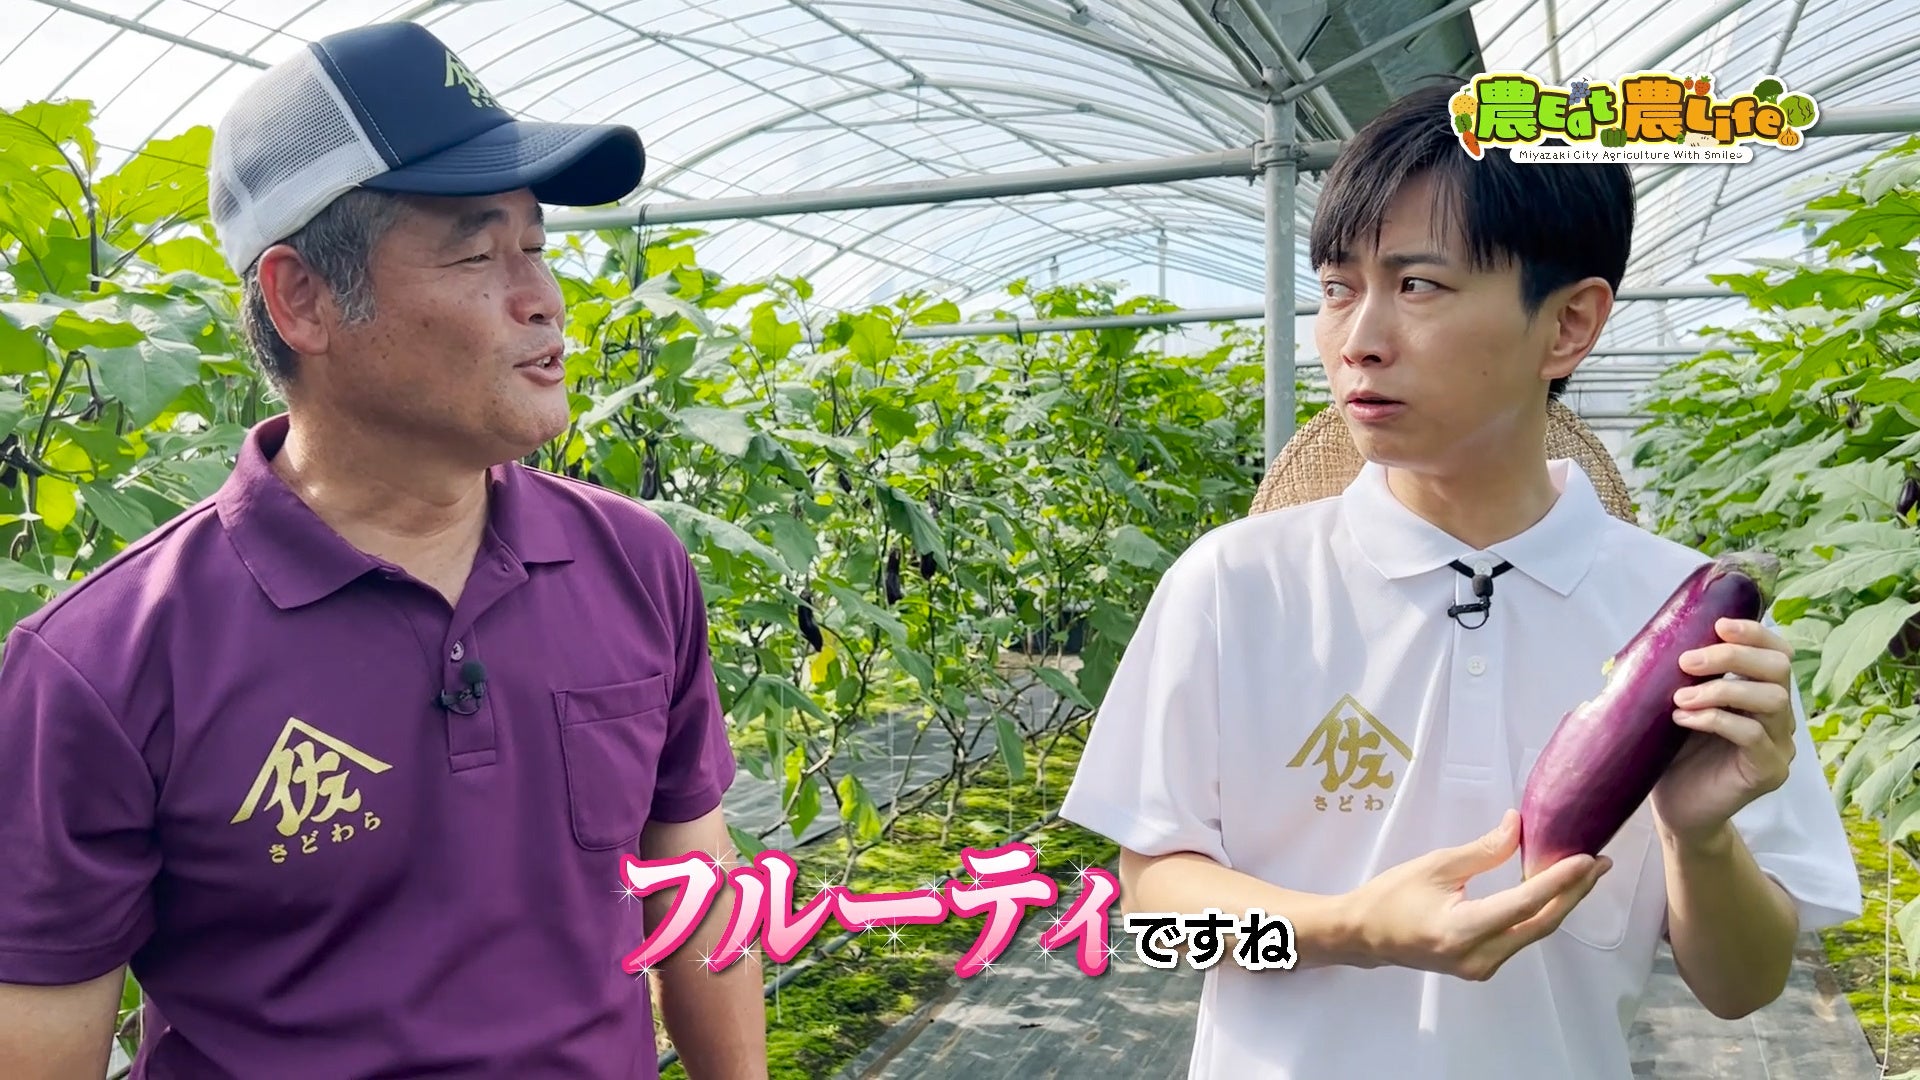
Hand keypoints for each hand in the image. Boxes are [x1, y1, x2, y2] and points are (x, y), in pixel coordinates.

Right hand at [1346, 810, 1610, 980]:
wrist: (1365, 935)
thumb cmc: (1392, 895)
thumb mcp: (1435, 865)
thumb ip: (1483, 850)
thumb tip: (1519, 825)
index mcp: (1462, 930)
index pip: (1524, 903)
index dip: (1559, 880)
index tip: (1587, 858)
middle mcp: (1479, 956)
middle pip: (1540, 923)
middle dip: (1573, 893)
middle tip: (1599, 863)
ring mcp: (1482, 967)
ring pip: (1534, 932)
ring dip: (1561, 903)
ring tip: (1583, 874)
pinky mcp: (1482, 966)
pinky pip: (1521, 937)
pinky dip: (1539, 913)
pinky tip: (1552, 892)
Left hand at [1651, 617, 1795, 846]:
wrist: (1675, 808)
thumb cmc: (1674, 754)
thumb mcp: (1677, 705)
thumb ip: (1682, 675)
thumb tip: (1661, 636)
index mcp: (1760, 693)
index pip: (1777, 654)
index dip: (1755, 634)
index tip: (1719, 625)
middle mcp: (1778, 716)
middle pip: (1779, 669)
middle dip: (1732, 656)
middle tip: (1687, 661)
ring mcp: (1780, 745)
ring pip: (1771, 699)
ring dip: (1720, 690)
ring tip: (1680, 697)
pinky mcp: (1770, 771)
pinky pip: (1753, 735)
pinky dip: (1716, 719)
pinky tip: (1683, 719)